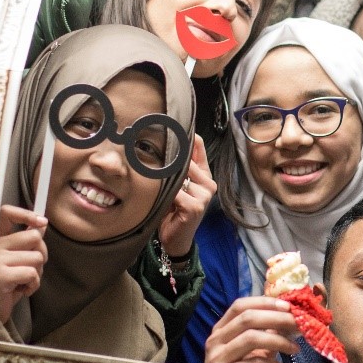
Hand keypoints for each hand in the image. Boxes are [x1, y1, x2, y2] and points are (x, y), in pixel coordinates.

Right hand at [0, 205, 47, 319]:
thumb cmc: (1, 289)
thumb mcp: (12, 262)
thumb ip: (24, 245)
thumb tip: (41, 226)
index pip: (6, 213)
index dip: (26, 214)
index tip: (42, 222)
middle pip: (34, 237)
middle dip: (41, 254)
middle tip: (33, 268)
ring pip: (37, 257)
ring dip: (37, 273)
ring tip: (24, 282)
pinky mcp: (0, 275)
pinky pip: (32, 273)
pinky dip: (33, 285)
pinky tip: (21, 291)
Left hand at [158, 134, 215, 259]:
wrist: (176, 238)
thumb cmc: (173, 210)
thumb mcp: (175, 186)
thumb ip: (177, 167)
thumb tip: (168, 140)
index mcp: (205, 175)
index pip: (198, 146)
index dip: (186, 136)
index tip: (169, 124)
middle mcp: (208, 183)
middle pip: (187, 160)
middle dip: (170, 162)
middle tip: (153, 159)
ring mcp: (204, 195)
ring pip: (181, 176)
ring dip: (167, 181)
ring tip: (159, 187)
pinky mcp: (196, 207)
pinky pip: (177, 193)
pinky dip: (167, 196)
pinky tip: (164, 201)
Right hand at [204, 296, 299, 362]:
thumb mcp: (255, 349)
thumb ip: (267, 331)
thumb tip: (293, 315)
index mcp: (220, 329)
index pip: (240, 306)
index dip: (264, 303)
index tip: (288, 306)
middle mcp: (214, 341)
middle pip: (247, 319)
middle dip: (277, 318)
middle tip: (299, 324)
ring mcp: (216, 358)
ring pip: (251, 337)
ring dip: (279, 340)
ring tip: (295, 349)